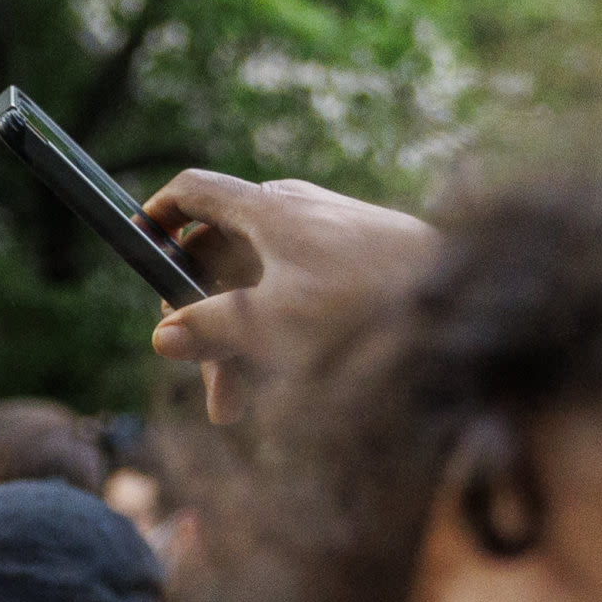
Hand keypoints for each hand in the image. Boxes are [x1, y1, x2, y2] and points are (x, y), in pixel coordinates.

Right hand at [139, 172, 438, 419]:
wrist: (463, 296)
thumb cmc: (362, 303)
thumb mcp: (271, 324)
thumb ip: (210, 329)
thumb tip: (162, 337)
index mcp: (266, 209)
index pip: (194, 192)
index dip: (158, 216)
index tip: (138, 247)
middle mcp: (292, 212)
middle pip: (219, 256)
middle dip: (199, 316)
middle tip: (194, 370)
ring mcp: (324, 236)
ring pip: (258, 284)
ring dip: (237, 342)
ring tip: (234, 409)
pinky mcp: (353, 263)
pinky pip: (295, 293)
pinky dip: (276, 335)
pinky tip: (277, 387)